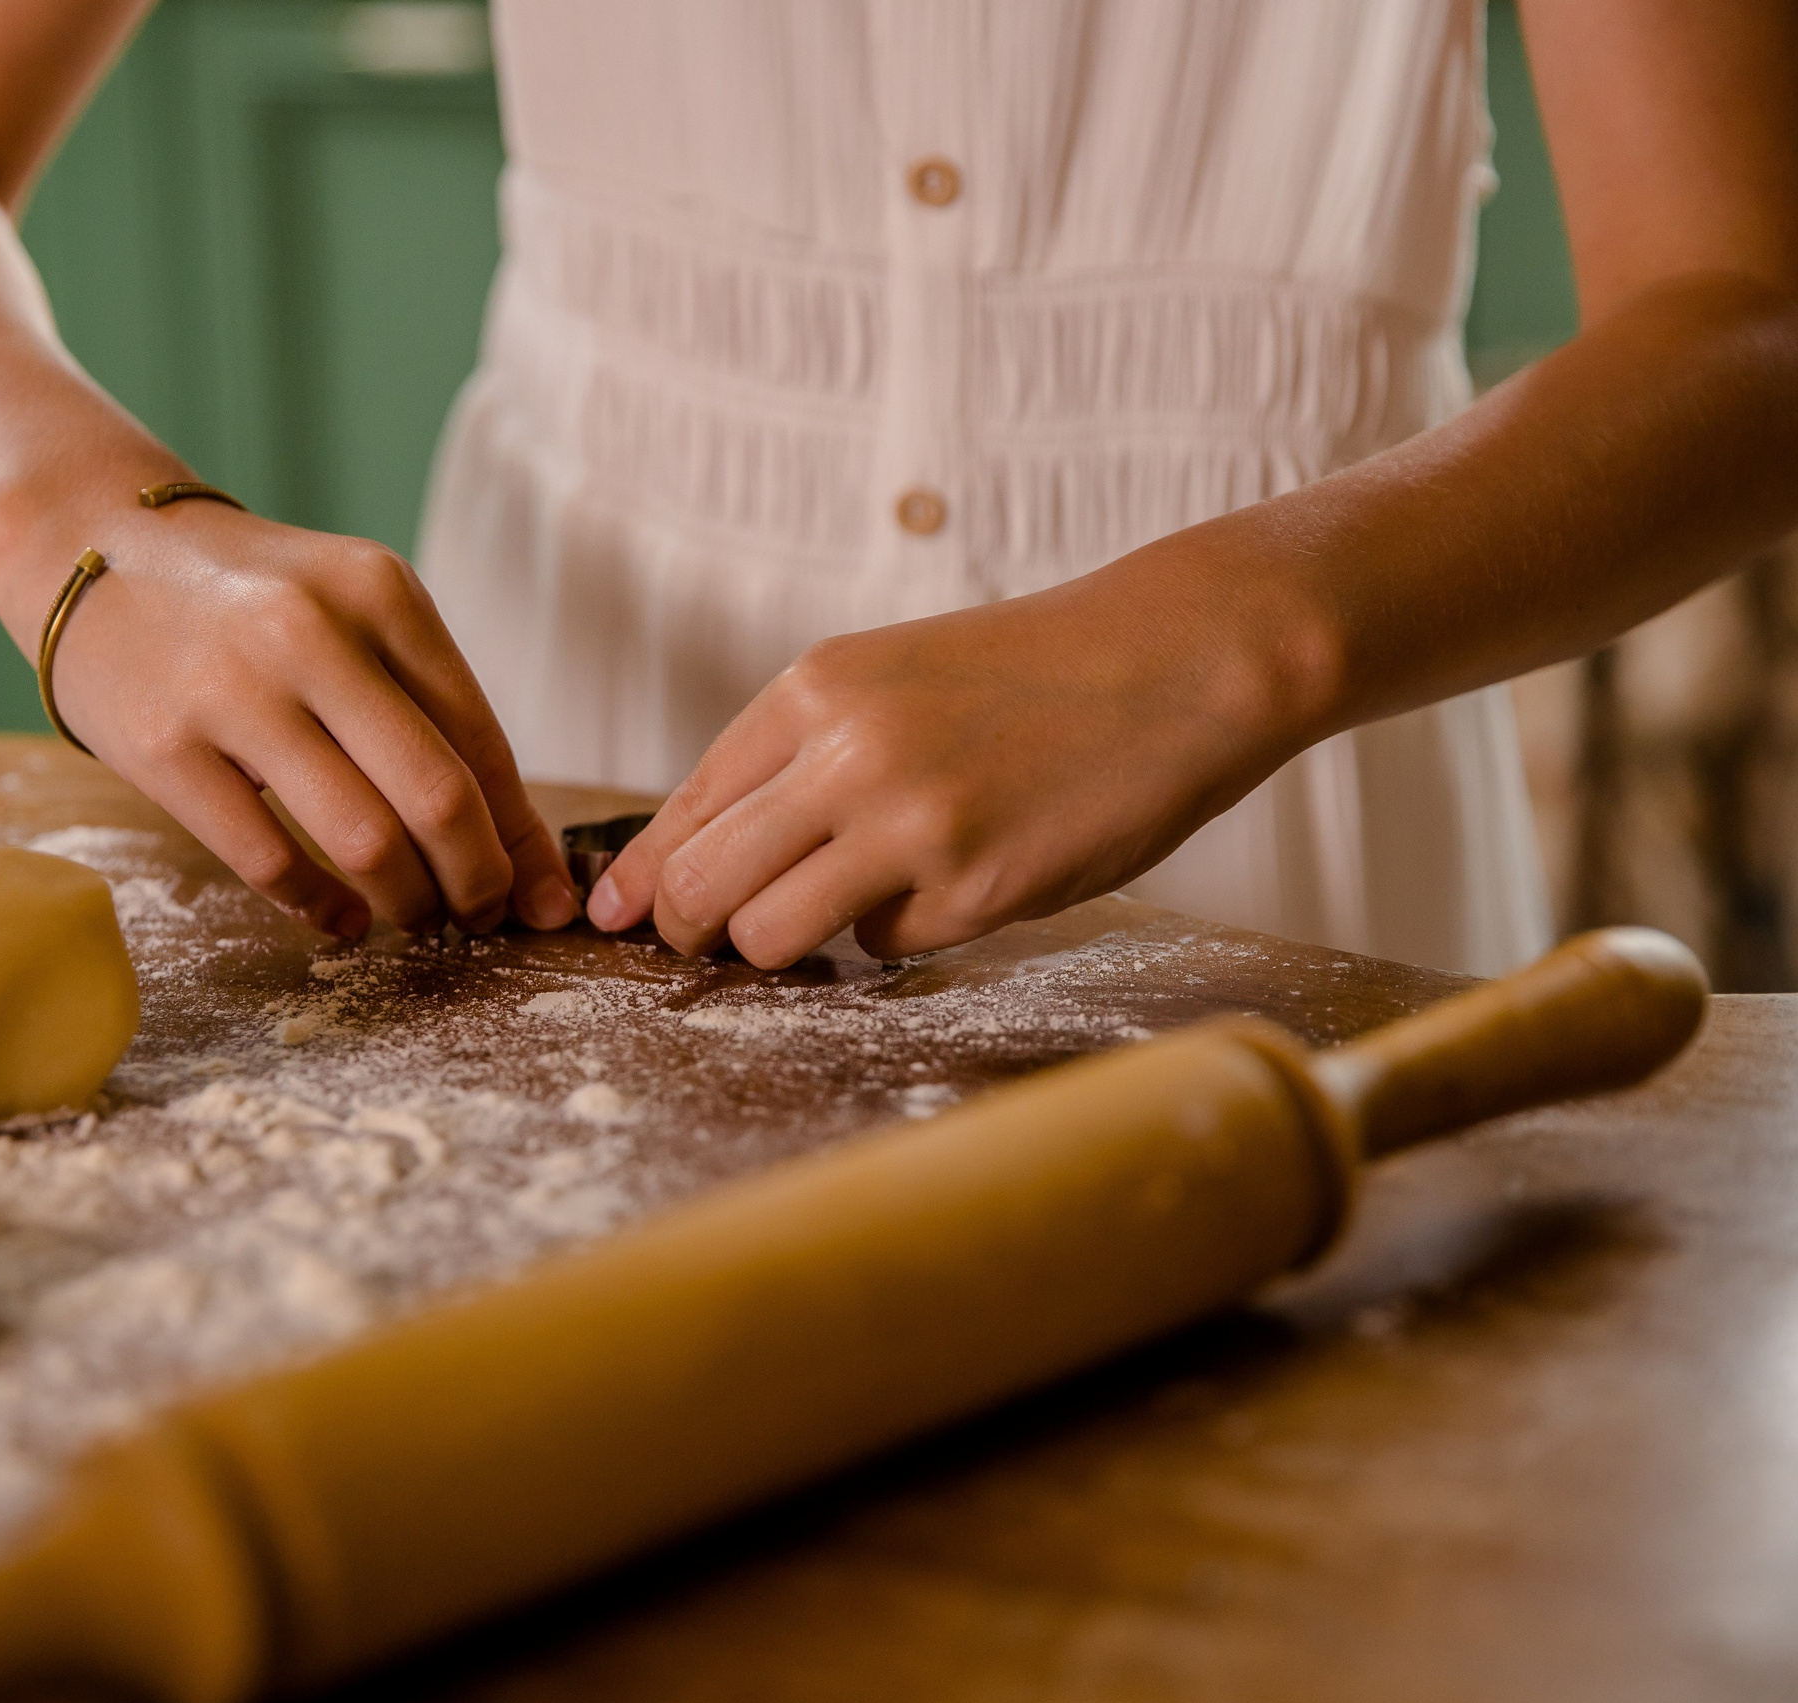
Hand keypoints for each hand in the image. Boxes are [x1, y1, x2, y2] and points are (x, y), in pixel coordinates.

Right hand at [43, 499, 577, 937]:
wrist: (94, 547)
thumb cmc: (251, 602)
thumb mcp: (350, 611)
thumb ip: (429, 707)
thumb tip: (520, 848)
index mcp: (382, 593)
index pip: (483, 742)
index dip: (523, 837)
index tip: (541, 897)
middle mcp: (312, 633)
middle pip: (438, 798)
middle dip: (479, 882)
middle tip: (481, 920)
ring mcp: (233, 691)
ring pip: (364, 840)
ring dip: (408, 903)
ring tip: (415, 919)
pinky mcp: (164, 748)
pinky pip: (269, 860)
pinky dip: (322, 908)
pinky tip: (341, 918)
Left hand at [584, 551, 1323, 966]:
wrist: (1177, 659)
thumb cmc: (1029, 676)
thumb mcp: (891, 678)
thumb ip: (796, 758)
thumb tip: (689, 862)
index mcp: (814, 690)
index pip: (685, 807)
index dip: (646, 877)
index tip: (620, 917)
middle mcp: (847, 755)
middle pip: (701, 889)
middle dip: (692, 930)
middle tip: (710, 943)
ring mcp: (909, 826)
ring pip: (770, 937)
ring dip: (791, 943)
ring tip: (847, 906)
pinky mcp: (974, 891)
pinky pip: (883, 948)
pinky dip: (902, 931)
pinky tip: (959, 878)